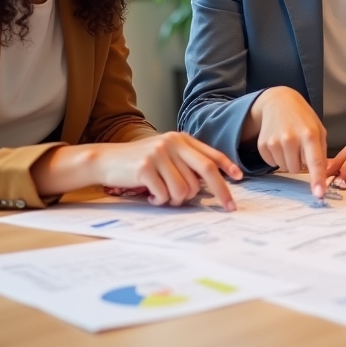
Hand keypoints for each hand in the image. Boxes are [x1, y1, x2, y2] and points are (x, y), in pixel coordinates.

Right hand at [32, 133, 242, 209]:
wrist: (106, 160)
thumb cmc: (139, 162)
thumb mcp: (165, 154)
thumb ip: (186, 162)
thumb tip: (213, 183)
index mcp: (180, 139)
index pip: (209, 154)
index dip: (227, 166)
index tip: (239, 179)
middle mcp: (172, 143)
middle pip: (205, 171)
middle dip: (221, 191)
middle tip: (228, 207)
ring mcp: (159, 154)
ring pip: (184, 189)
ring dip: (177, 200)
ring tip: (163, 196)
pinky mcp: (145, 168)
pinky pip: (165, 195)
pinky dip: (160, 200)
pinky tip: (150, 195)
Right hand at [245, 87, 327, 197]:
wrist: (278, 101)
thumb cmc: (303, 118)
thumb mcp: (319, 130)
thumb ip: (322, 153)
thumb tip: (322, 177)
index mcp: (309, 134)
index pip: (315, 161)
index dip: (317, 179)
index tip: (319, 194)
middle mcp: (290, 138)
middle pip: (296, 169)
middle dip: (298, 162)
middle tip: (298, 146)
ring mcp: (274, 142)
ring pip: (284, 168)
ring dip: (288, 159)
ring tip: (288, 141)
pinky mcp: (262, 145)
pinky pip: (272, 163)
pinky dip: (277, 156)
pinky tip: (278, 141)